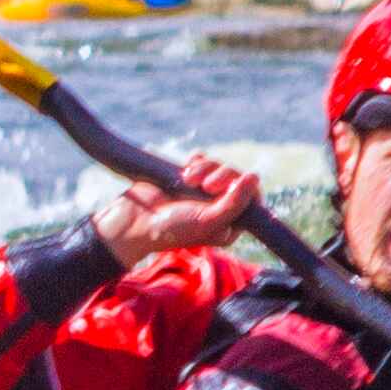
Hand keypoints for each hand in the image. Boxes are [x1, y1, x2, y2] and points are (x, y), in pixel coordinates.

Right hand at [97, 160, 260, 265]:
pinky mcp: (189, 178)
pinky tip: (185, 170)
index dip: (246, 188)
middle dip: (223, 175)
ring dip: (206, 168)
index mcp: (229, 224)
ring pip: (220, 166)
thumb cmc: (172, 229)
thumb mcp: (208, 220)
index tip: (230, 187)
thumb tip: (255, 177)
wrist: (135, 220)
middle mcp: (219, 207)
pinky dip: (196, 161)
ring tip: (187, 179)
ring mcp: (203, 192)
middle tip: (205, 185)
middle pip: (237, 178)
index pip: (253, 199)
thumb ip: (235, 202)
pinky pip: (203, 160)